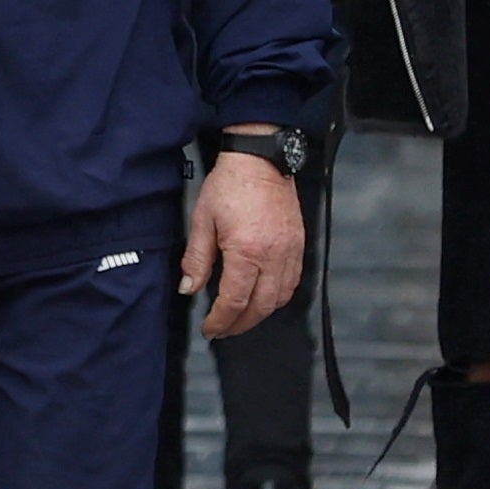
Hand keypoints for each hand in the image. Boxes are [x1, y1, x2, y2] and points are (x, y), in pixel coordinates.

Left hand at [184, 150, 304, 339]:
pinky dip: (278, 297)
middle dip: (240, 324)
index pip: (234, 301)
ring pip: (280, 299)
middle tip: (223, 329)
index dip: (220, 321)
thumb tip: (189, 288)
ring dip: (260, 314)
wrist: (261, 159)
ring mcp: (291, 252)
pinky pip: (293, 282)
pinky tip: (264, 297)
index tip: (210, 328)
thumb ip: (196, 259)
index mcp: (246, 251)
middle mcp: (273, 256)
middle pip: (261, 307)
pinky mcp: (300, 246)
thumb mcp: (202, 220)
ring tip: (241, 317)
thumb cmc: (230, 185)